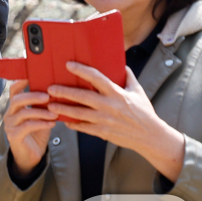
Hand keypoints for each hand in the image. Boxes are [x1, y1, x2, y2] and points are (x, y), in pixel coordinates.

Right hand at [2, 79, 56, 175]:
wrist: (31, 156)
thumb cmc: (37, 133)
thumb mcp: (41, 116)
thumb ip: (44, 105)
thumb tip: (60, 91)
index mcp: (15, 107)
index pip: (14, 90)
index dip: (21, 82)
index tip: (32, 76)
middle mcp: (10, 114)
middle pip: (17, 100)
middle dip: (33, 96)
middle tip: (48, 96)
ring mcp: (10, 125)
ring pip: (23, 113)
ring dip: (40, 111)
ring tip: (54, 112)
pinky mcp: (14, 136)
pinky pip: (27, 127)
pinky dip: (41, 124)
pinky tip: (52, 124)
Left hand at [48, 64, 186, 181]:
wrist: (151, 136)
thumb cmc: (144, 112)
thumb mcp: (138, 92)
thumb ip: (128, 77)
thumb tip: (121, 64)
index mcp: (117, 93)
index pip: (97, 78)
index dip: (82, 70)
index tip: (69, 65)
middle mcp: (109, 106)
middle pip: (83, 96)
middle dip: (65, 92)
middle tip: (50, 88)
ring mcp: (105, 120)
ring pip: (79, 113)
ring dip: (63, 109)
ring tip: (50, 105)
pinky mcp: (103, 132)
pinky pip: (84, 128)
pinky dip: (73, 124)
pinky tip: (64, 121)